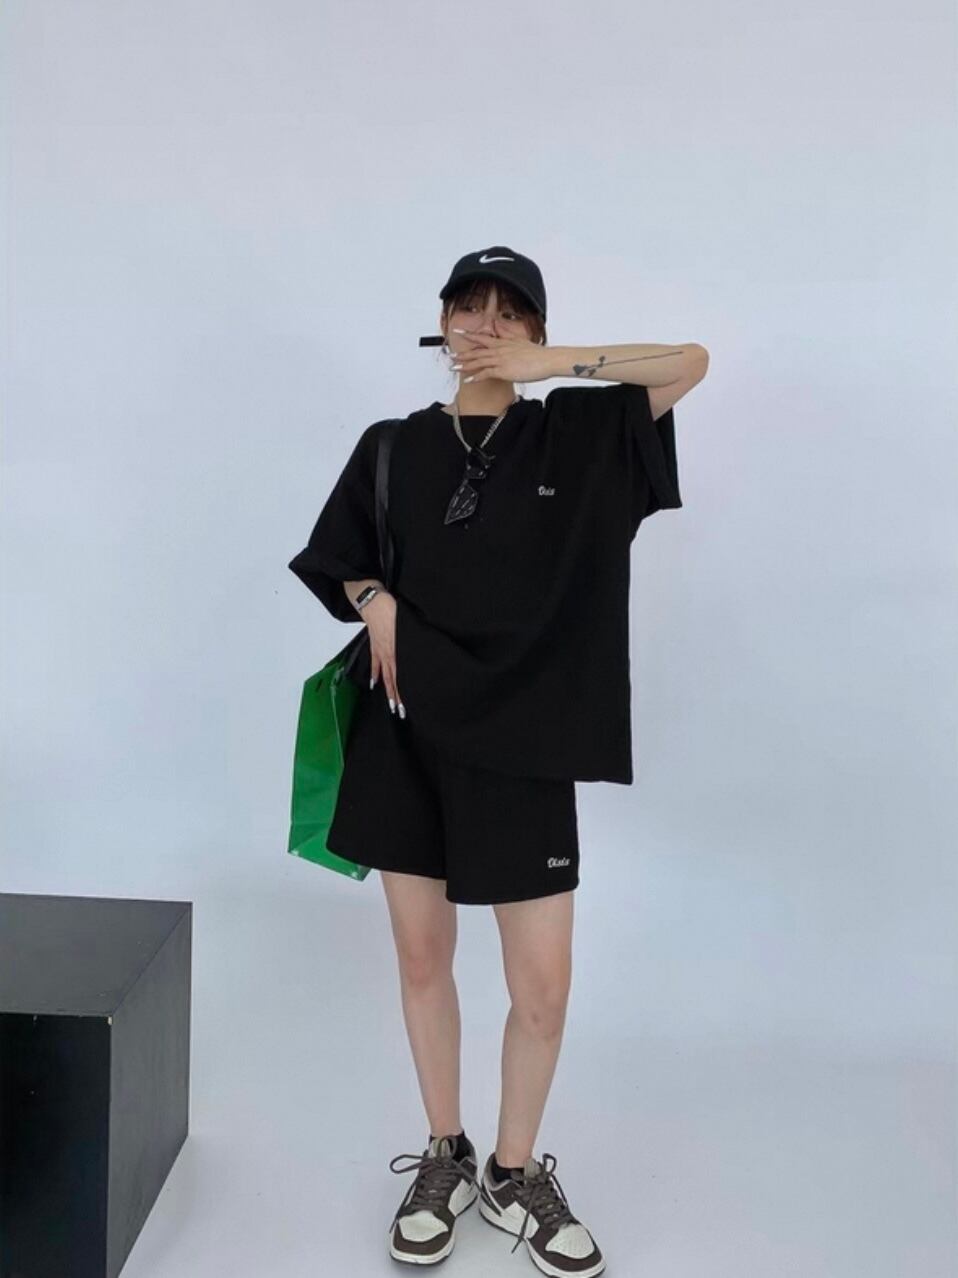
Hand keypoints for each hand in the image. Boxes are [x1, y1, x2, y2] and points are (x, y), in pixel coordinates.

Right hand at [362, 592, 404, 718]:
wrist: (374, 602)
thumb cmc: (392, 610)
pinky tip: (374, 684)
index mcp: (397, 650)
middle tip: (400, 713)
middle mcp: (388, 654)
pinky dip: (374, 674)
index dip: (403, 693)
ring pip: (384, 676)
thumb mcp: (408, 625)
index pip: (400, 677)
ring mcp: (380, 651)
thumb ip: (415, 639)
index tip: (406, 706)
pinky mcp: (374, 646)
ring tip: (390, 705)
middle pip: (393, 681)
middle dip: (397, 698)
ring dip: (387, 691)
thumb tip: (424, 649)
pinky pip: (375, 664)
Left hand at [450, 331, 555, 384]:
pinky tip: (468, 380)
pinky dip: (476, 377)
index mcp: (503, 342)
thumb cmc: (537, 353)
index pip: (482, 337)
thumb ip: (506, 333)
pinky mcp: (504, 370)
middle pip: (477, 351)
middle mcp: (499, 349)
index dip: (469, 335)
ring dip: (465, 365)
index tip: (458, 332)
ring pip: (478, 361)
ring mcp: (500, 360)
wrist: (547, 360)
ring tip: (454, 367)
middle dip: (462, 354)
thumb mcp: (520, 340)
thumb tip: (497, 324)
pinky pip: (486, 374)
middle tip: (451, 356)